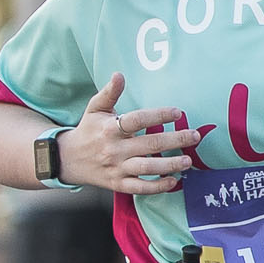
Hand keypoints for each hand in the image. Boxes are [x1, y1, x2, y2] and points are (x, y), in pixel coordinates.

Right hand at [59, 75, 199, 194]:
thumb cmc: (88, 130)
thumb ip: (109, 93)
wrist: (68, 159)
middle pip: (149, 144)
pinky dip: (157, 187)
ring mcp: (117, 168)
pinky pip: (140, 188)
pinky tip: (173, 181)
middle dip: (175, 140)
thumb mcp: (95, 109)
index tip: (177, 112)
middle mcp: (114, 149)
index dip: (158, 115)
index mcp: (109, 129)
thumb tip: (119, 74)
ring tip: (188, 161)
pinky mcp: (118, 184)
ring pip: (147, 168)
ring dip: (170, 165)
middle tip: (195, 136)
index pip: (137, 120)